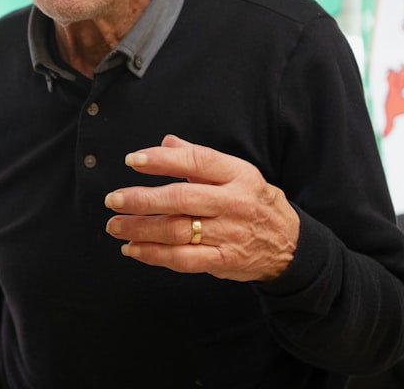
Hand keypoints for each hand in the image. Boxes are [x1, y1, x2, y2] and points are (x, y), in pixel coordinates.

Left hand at [104, 135, 298, 281]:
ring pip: (178, 230)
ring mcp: (229, 233)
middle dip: (142, 199)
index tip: (132, 160)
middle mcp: (233, 203)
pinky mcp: (224, 260)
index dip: (163, 160)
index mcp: (237, 175)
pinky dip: (154, 255)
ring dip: (141, 229)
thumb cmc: (251, 201)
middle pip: (181, 198)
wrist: (289, 243)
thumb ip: (198, 158)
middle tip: (113, 199)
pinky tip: (133, 249)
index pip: (197, 162)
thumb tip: (166, 142)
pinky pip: (184, 259)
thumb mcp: (235, 172)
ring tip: (115, 225)